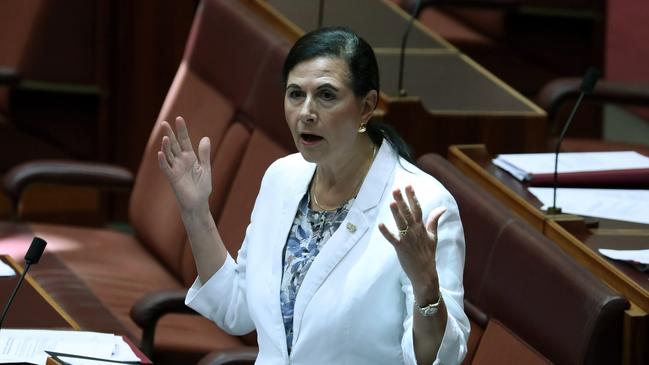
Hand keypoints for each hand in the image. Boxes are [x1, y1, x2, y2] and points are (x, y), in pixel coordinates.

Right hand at [158, 116, 211, 212]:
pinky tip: (160, 153)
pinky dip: (163, 161)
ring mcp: (176, 169)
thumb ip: (204, 154)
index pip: (184, 141)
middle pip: (174, 145)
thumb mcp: (205, 168)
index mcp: (189, 157)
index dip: (182, 130)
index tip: (179, 118)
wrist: (198, 203)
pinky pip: (166, 169)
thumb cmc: (201, 187)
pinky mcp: (173, 179)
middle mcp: (180, 161)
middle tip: (164, 122)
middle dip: (169, 134)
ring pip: (168, 155)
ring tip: (164, 136)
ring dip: (165, 146)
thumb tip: (206, 138)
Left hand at [378, 186, 445, 300]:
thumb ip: (435, 221)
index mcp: (422, 227)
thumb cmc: (428, 253)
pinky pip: (392, 239)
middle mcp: (415, 231)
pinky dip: (386, 233)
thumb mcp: (433, 236)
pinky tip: (380, 225)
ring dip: (396, 213)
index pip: (417, 209)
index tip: (408, 186)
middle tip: (396, 189)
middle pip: (408, 213)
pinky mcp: (400, 248)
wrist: (425, 273)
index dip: (412, 197)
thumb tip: (443, 208)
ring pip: (401, 223)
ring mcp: (407, 239)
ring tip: (391, 202)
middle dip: (402, 201)